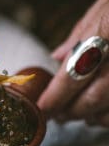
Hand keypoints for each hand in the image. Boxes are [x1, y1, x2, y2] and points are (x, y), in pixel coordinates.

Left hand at [38, 0, 108, 126]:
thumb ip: (85, 28)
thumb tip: (58, 56)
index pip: (75, 71)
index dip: (55, 96)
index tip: (42, 108)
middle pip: (95, 96)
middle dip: (72, 110)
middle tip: (59, 115)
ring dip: (95, 117)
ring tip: (81, 116)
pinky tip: (104, 115)